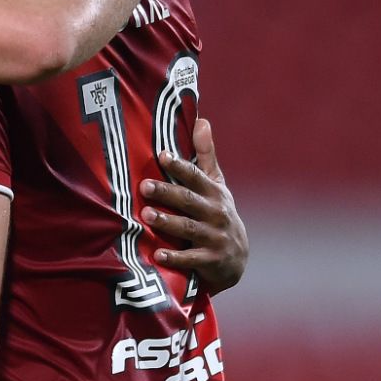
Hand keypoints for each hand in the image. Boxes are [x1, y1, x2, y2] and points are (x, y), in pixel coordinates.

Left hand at [143, 117, 248, 292]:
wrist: (236, 258)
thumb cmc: (217, 213)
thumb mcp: (216, 185)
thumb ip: (205, 155)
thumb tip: (202, 120)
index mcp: (214, 193)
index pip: (196, 177)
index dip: (180, 166)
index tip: (162, 155)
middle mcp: (216, 213)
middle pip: (188, 200)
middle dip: (167, 192)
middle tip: (144, 186)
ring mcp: (214, 237)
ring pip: (189, 228)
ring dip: (168, 221)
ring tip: (146, 215)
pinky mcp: (210, 260)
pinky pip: (191, 259)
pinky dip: (175, 258)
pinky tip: (157, 255)